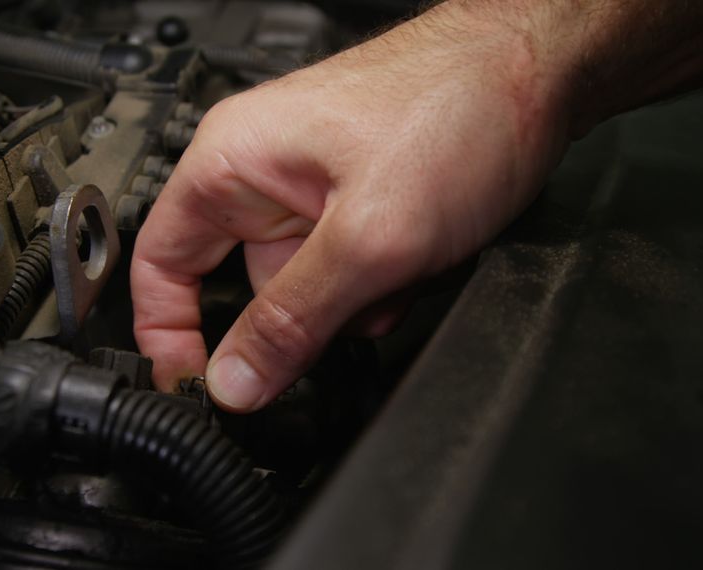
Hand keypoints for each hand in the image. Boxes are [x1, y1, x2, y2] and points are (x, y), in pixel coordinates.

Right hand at [131, 2, 574, 411]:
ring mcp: (316, 187)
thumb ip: (293, 318)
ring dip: (355, 300)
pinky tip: (421, 259)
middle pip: (248, 286)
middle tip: (352, 306)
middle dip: (304, 316)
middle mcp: (266, 172)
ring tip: (403, 265)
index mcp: (233, 161)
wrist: (542, 75)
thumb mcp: (367, 237)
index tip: (195, 386)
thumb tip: (235, 380)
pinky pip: (352, 269)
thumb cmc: (456, 109)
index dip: (168, 334)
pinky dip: (384, 281)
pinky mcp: (361, 200)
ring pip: (310, 286)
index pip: (160, 263)